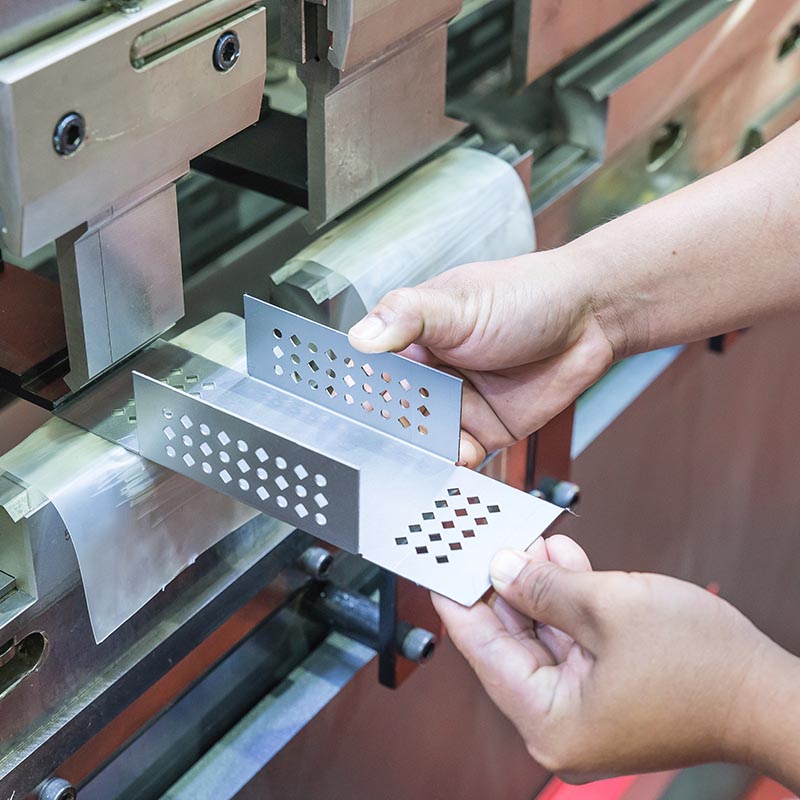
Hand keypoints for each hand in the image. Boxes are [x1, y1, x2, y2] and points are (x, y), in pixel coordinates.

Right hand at [347, 254, 613, 466]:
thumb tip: (361, 336)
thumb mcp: (460, 302)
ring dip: (414, 451)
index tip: (340, 409)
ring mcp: (456, 404)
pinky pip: (457, 456)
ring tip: (408, 459)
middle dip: (383, 428)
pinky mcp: (484, 430)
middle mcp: (430, 373)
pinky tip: (447, 464)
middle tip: (372, 444)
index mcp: (413, 336)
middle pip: (391, 411)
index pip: (371, 367)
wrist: (590, 318)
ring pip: (421, 438)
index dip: (355, 388)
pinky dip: (449, 465)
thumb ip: (408, 317)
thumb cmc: (527, 294)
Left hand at [432, 535, 788, 781]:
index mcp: (551, 722)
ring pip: (544, 637)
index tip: (438, 568)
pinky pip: (574, 642)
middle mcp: (562, 724)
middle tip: (485, 542)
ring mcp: (587, 710)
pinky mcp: (609, 692)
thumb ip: (544, 588)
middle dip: (504, 586)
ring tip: (527, 541)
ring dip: (538, 586)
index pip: (484, 652)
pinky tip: (558, 560)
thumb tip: (502, 569)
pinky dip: (567, 602)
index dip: (459, 602)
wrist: (773, 694)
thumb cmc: (701, 665)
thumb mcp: (608, 608)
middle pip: (512, 643)